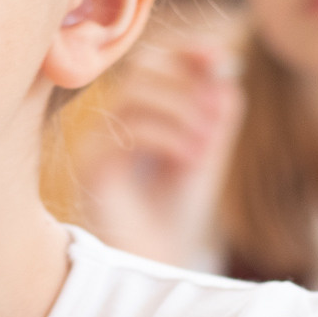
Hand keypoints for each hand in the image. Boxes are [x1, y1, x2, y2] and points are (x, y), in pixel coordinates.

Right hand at [70, 32, 242, 266]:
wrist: (158, 263)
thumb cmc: (177, 213)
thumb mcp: (207, 153)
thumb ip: (217, 113)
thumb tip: (224, 70)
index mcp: (137, 113)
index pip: (154, 61)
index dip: (186, 52)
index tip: (220, 61)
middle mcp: (111, 122)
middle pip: (140, 68)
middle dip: (185, 82)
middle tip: (216, 114)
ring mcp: (97, 142)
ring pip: (132, 94)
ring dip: (179, 109)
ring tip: (207, 143)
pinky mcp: (92, 167)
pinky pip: (126, 132)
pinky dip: (167, 136)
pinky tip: (192, 158)